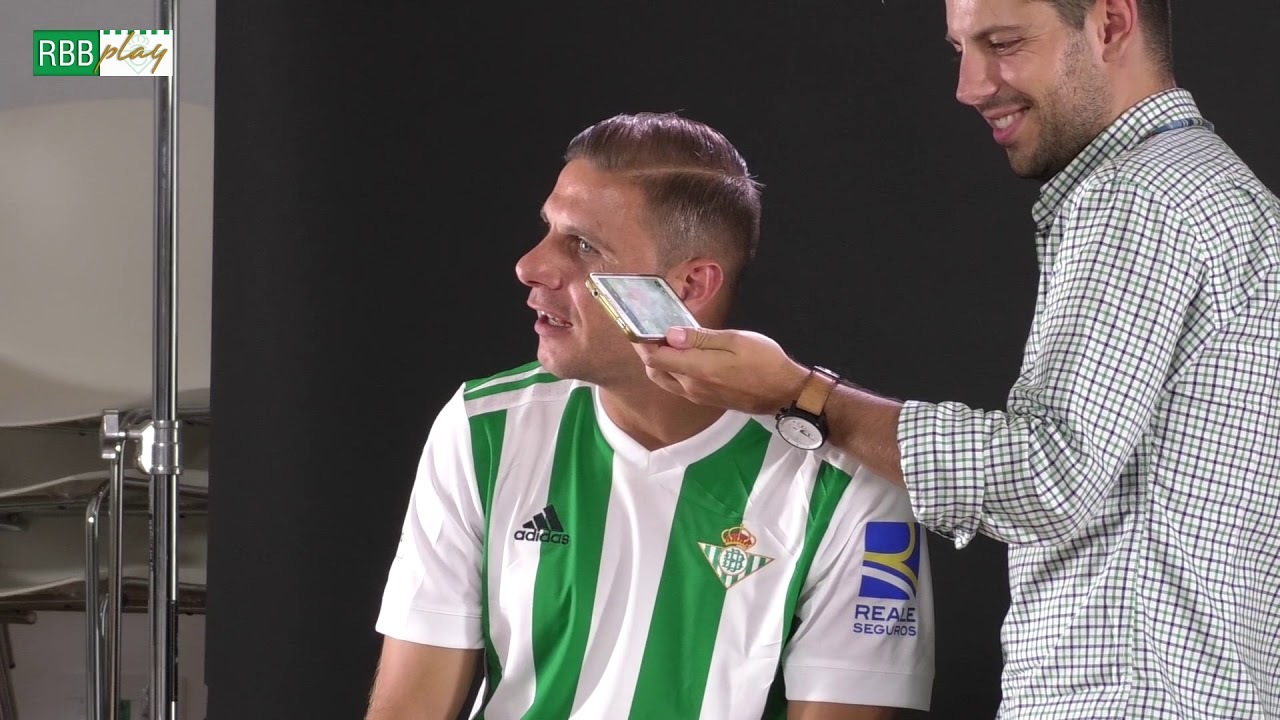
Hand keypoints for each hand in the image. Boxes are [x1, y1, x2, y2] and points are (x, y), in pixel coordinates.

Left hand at [633, 326, 810, 414]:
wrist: (784, 393)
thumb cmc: (765, 361)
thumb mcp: (735, 340)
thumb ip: (701, 338)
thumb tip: (671, 334)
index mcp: (697, 369)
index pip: (655, 357)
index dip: (643, 341)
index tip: (640, 324)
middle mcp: (691, 386)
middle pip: (655, 369)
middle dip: (648, 350)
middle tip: (651, 329)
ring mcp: (697, 396)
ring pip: (664, 379)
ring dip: (659, 361)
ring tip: (666, 340)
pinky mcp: (705, 400)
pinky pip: (678, 385)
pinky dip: (672, 370)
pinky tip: (683, 355)